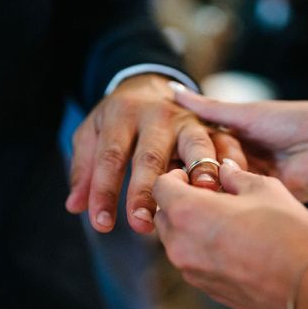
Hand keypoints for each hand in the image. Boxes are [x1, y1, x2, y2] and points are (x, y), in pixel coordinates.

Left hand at [65, 74, 245, 233]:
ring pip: (195, 144)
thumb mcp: (91, 134)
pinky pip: (226, 141)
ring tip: (200, 195)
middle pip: (151, 156)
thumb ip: (84, 169)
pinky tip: (232, 184)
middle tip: (142, 224)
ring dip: (199, 170)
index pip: (111, 157)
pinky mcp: (212, 125)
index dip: (104, 190)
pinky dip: (232, 161)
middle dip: (146, 191)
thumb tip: (75, 206)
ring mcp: (188, 120)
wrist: (150, 84)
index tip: (101, 224)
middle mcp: (157, 115)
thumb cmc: (118, 118)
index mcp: (122, 115)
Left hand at [153, 160, 307, 308]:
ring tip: (226, 220)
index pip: (161, 187)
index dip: (177, 176)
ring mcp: (192, 272)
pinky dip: (203, 250)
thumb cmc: (289, 232)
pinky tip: (235, 244)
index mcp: (188, 213)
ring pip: (177, 241)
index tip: (199, 176)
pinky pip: (193, 262)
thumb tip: (226, 171)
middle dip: (181, 202)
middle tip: (212, 196)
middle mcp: (180, 245)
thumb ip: (236, 177)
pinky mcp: (207, 290)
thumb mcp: (264, 189)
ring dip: (191, 227)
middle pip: (164, 216)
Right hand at [172, 86, 307, 201]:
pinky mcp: (260, 197)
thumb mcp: (245, 113)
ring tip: (193, 187)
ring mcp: (249, 179)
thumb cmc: (291, 122)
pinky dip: (226, 199)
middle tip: (180, 174)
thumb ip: (208, 108)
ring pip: (218, 184)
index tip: (162, 155)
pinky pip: (236, 199)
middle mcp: (239, 158)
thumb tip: (172, 90)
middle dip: (196, 170)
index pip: (198, 144)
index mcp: (235, 135)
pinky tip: (209, 201)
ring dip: (210, 186)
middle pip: (206, 166)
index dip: (182, 150)